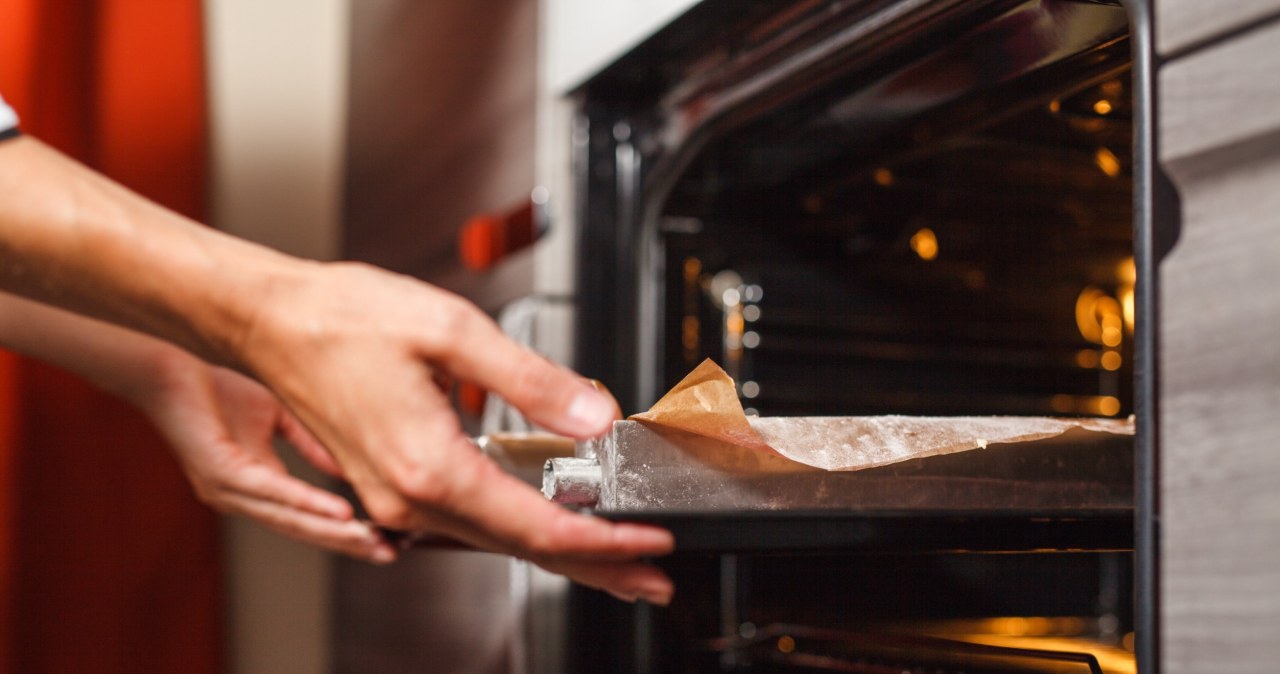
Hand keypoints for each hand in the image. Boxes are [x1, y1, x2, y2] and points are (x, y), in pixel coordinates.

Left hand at [138, 349, 398, 563]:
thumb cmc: (215, 390)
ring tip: (369, 541)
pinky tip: (338, 512)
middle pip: (301, 530)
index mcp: (253, 488)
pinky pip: (272, 492)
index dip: (343, 532)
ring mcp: (227, 491)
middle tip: (387, 555)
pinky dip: (308, 503)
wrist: (167, 371)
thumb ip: (308, 444)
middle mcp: (239, 499)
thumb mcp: (276, 418)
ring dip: (333, 533)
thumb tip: (348, 468)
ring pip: (289, 519)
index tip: (384, 541)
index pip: (305, 518)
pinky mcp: (220, 473)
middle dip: (347, 544)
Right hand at [238, 262, 674, 603]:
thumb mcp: (451, 331)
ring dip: (559, 554)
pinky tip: (542, 528)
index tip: (650, 541)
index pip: (539, 526)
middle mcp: (409, 498)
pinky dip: (517, 532)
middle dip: (596, 566)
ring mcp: (395, 500)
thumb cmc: (340, 320)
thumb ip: (531, 378)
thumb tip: (593, 413)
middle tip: (651, 576)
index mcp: (429, 467)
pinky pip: (468, 523)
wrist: (269, 321)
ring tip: (612, 562)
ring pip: (496, 542)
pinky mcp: (389, 487)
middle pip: (522, 549)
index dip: (605, 540)